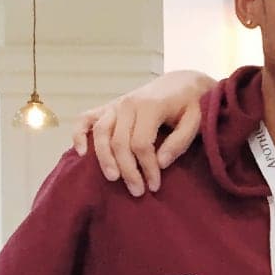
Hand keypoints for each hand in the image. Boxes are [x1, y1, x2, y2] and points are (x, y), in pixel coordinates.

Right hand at [70, 69, 213, 195]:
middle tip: (137, 191)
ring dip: (104, 158)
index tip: (154, 185)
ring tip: (113, 179)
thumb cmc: (191, 105)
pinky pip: (86, 118)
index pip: (141, 144)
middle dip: (128, 170)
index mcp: (150, 106)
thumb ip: (179, 142)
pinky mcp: (108, 107)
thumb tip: (160, 163)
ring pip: (101, 133)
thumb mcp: (195, 121)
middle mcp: (128, 104)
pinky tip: (81, 152)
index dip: (147, 168)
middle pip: (119, 142)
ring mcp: (115, 105)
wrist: (180, 83)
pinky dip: (79, 134)